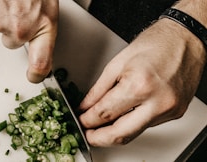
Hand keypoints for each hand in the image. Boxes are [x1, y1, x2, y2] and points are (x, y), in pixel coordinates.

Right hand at [0, 0, 58, 82]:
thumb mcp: (46, 4)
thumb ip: (41, 23)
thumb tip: (37, 37)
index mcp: (44, 24)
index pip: (42, 63)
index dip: (37, 73)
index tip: (34, 76)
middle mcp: (22, 29)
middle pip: (13, 43)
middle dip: (14, 30)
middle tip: (18, 10)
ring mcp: (1, 23)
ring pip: (0, 29)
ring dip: (3, 16)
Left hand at [78, 18, 205, 146]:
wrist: (186, 39)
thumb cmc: (155, 44)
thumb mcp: (117, 63)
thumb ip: (98, 89)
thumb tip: (86, 107)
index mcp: (139, 85)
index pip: (105, 114)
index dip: (87, 121)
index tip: (81, 121)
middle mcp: (157, 102)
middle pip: (120, 134)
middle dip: (98, 139)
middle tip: (87, 134)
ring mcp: (169, 110)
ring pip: (134, 133)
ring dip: (114, 133)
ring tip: (100, 127)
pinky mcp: (175, 113)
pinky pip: (147, 125)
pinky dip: (131, 124)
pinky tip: (122, 117)